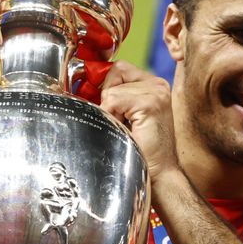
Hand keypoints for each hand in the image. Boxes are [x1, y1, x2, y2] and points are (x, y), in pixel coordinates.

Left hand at [98, 63, 179, 180]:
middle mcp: (158, 84)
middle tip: (121, 122)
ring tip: (126, 129)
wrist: (159, 174)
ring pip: (111, 90)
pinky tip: (128, 130)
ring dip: (111, 112)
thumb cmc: (140, 150)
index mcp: (153, 86)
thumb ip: (114, 98)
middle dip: (109, 97)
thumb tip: (84, 84)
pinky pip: (113, 99)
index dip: (107, 86)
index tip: (109, 108)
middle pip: (115, 72)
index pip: (119, 69)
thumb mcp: (126, 116)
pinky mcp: (151, 103)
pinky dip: (112, 116)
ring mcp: (157, 92)